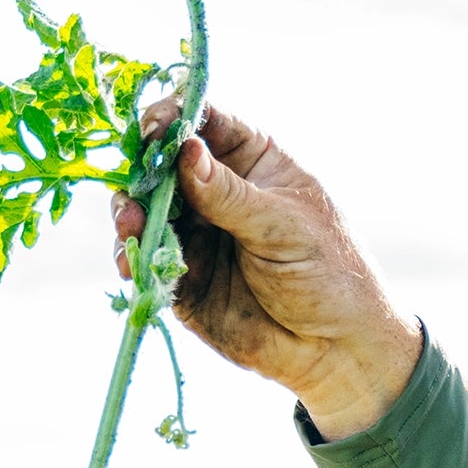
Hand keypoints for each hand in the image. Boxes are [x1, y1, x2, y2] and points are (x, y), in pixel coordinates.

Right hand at [112, 102, 421, 439]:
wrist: (338, 351)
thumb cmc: (329, 276)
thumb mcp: (284, 228)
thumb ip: (229, 194)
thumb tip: (183, 149)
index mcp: (252, 160)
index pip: (203, 120)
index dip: (173, 117)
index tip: (152, 129)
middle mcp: (217, 189)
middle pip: (161, 161)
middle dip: (142, 170)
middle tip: (136, 189)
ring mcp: (197, 231)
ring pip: (145, 207)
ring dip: (129, 213)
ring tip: (131, 228)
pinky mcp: (182, 274)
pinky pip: (146, 257)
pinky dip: (132, 257)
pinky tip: (133, 264)